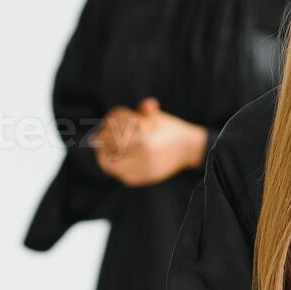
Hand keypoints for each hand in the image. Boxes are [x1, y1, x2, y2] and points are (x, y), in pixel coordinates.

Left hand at [90, 97, 207, 186]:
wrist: (189, 149)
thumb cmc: (170, 130)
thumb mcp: (156, 116)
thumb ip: (141, 111)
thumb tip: (123, 112)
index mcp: (143, 136)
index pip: (115, 127)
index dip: (110, 120)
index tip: (109, 120)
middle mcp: (141, 154)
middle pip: (109, 144)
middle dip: (104, 136)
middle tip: (101, 133)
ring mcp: (140, 169)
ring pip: (109, 163)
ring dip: (104, 153)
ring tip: (104, 147)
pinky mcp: (141, 179)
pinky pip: (120, 174)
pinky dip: (114, 166)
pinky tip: (115, 158)